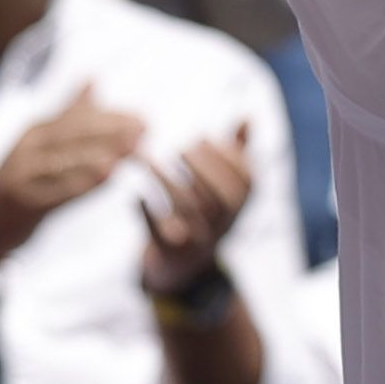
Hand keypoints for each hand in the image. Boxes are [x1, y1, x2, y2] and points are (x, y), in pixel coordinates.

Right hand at [0, 87, 152, 261]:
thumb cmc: (24, 179)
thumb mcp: (43, 142)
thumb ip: (69, 113)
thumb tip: (93, 78)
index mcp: (36, 131)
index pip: (77, 118)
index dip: (111, 117)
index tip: (143, 117)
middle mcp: (28, 147)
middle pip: (72, 135)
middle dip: (111, 132)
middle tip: (145, 130)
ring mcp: (23, 174)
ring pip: (66, 161)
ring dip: (102, 154)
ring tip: (132, 150)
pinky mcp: (24, 201)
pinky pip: (57, 191)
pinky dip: (83, 182)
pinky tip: (109, 178)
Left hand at [138, 124, 254, 295]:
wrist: (184, 267)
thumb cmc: (206, 213)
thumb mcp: (226, 186)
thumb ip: (238, 152)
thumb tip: (247, 115)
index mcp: (240, 206)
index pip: (246, 181)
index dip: (228, 157)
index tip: (203, 138)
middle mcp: (224, 225)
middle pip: (221, 198)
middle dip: (202, 168)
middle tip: (180, 148)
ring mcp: (199, 241)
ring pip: (188, 211)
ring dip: (167, 182)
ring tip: (145, 159)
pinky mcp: (170, 254)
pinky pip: (159, 235)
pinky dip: (147, 214)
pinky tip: (137, 196)